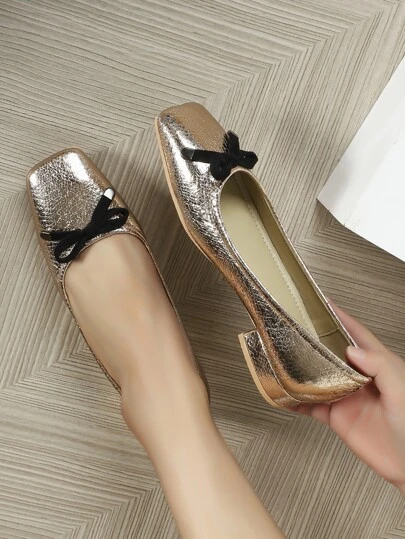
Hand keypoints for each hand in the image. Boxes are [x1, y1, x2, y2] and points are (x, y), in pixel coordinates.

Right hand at [293, 303, 404, 493]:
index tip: (323, 304)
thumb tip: (352, 350)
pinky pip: (311, 406)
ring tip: (281, 360)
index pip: (356, 334)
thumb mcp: (402, 390)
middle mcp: (358, 378)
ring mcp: (345, 397)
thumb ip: (380, 366)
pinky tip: (283, 396)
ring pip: (317, 378)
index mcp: (377, 365)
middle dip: (314, 341)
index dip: (340, 318)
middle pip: (331, 353)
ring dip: (300, 370)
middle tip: (293, 329)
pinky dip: (295, 401)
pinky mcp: (337, 418)